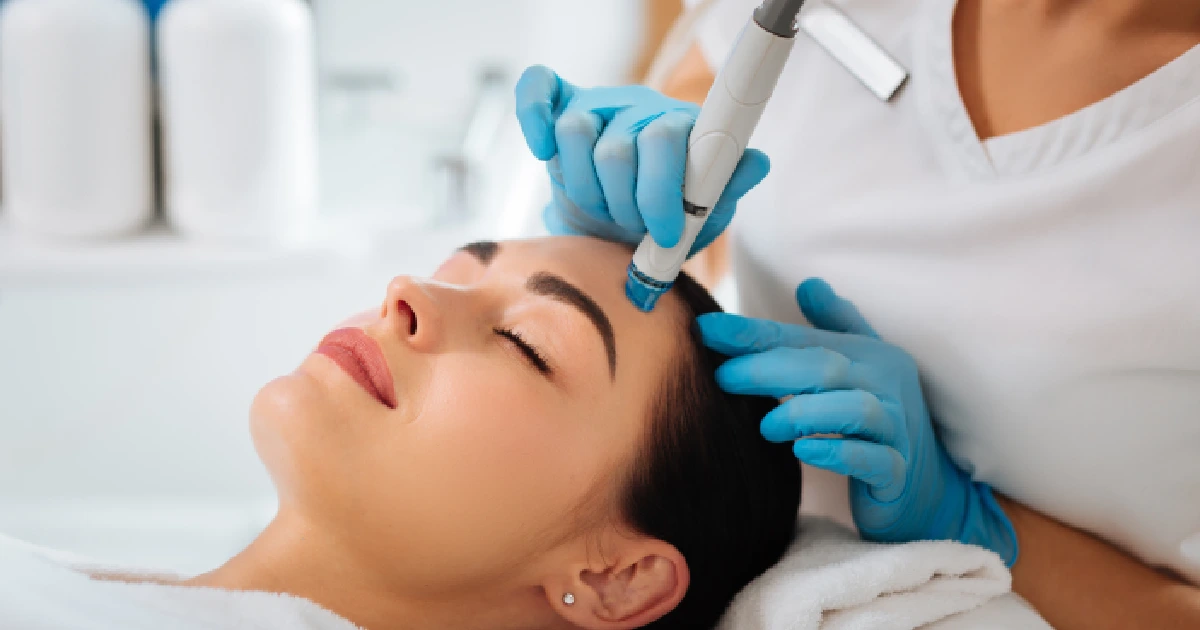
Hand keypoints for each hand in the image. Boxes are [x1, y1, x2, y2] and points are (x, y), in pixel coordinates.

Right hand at [514, 65, 770, 253]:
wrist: (620, 231)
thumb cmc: (665, 220)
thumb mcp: (704, 213)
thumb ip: (728, 186)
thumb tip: (756, 162)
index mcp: (679, 127)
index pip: (664, 139)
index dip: (660, 191)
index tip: (664, 233)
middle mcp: (638, 110)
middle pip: (616, 148)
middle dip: (622, 204)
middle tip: (631, 229)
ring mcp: (597, 108)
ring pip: (575, 132)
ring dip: (585, 188)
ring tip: (601, 211)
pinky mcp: (559, 109)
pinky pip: (538, 89)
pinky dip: (534, 117)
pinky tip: (542, 150)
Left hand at [696, 278, 1018, 565]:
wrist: (924, 490)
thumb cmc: (878, 423)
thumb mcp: (858, 370)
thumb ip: (832, 328)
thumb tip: (809, 283)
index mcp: (871, 356)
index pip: (804, 339)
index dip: (754, 333)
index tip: (706, 328)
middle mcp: (887, 386)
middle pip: (824, 368)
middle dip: (766, 369)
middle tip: (722, 378)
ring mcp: (896, 430)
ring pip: (853, 410)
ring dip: (802, 413)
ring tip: (765, 425)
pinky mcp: (897, 473)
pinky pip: (871, 458)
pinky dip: (836, 453)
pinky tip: (803, 451)